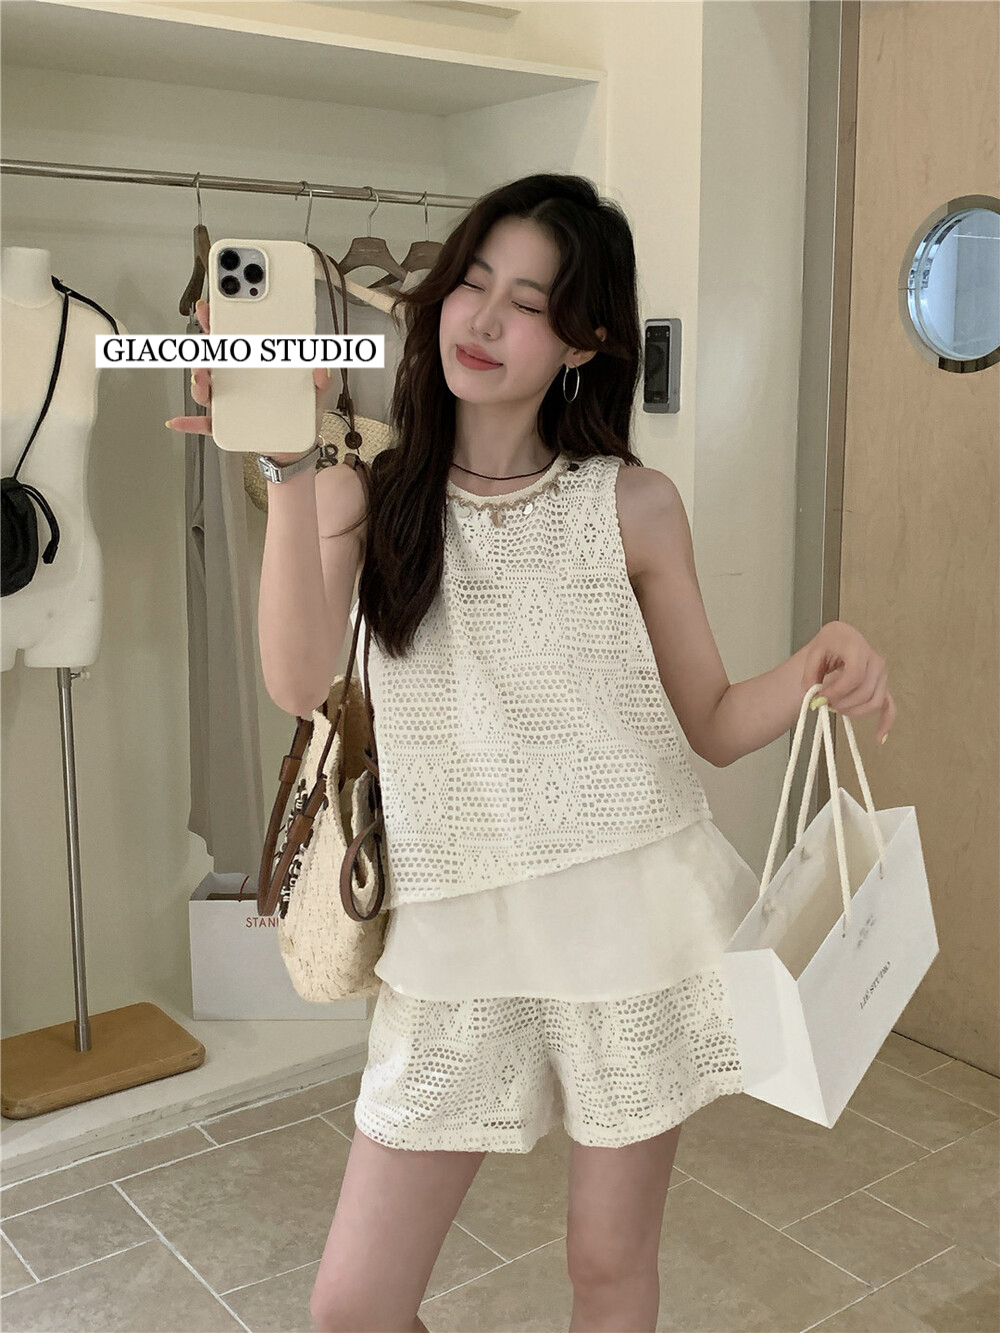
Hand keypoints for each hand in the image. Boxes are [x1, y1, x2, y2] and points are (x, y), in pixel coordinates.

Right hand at [164, 299, 336, 459]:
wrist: (295, 446)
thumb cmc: (300, 413)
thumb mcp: (317, 393)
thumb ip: (320, 378)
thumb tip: (320, 367)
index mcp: (255, 367)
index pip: (236, 340)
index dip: (221, 321)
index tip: (212, 308)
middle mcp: (237, 381)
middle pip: (215, 359)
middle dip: (206, 346)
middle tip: (207, 339)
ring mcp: (228, 403)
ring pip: (206, 389)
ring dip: (199, 381)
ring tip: (201, 376)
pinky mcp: (225, 426)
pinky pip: (203, 424)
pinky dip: (189, 423)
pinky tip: (177, 421)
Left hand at [801, 620, 895, 743]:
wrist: (842, 639)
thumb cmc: (828, 644)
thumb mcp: (814, 652)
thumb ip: (810, 672)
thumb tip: (813, 694)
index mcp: (858, 647)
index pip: (854, 675)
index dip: (838, 691)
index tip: (821, 698)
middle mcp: (875, 660)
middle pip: (865, 691)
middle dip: (843, 703)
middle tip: (825, 704)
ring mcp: (882, 673)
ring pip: (875, 701)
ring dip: (854, 711)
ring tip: (836, 708)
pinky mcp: (883, 685)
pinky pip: (889, 705)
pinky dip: (886, 721)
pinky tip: (879, 737)